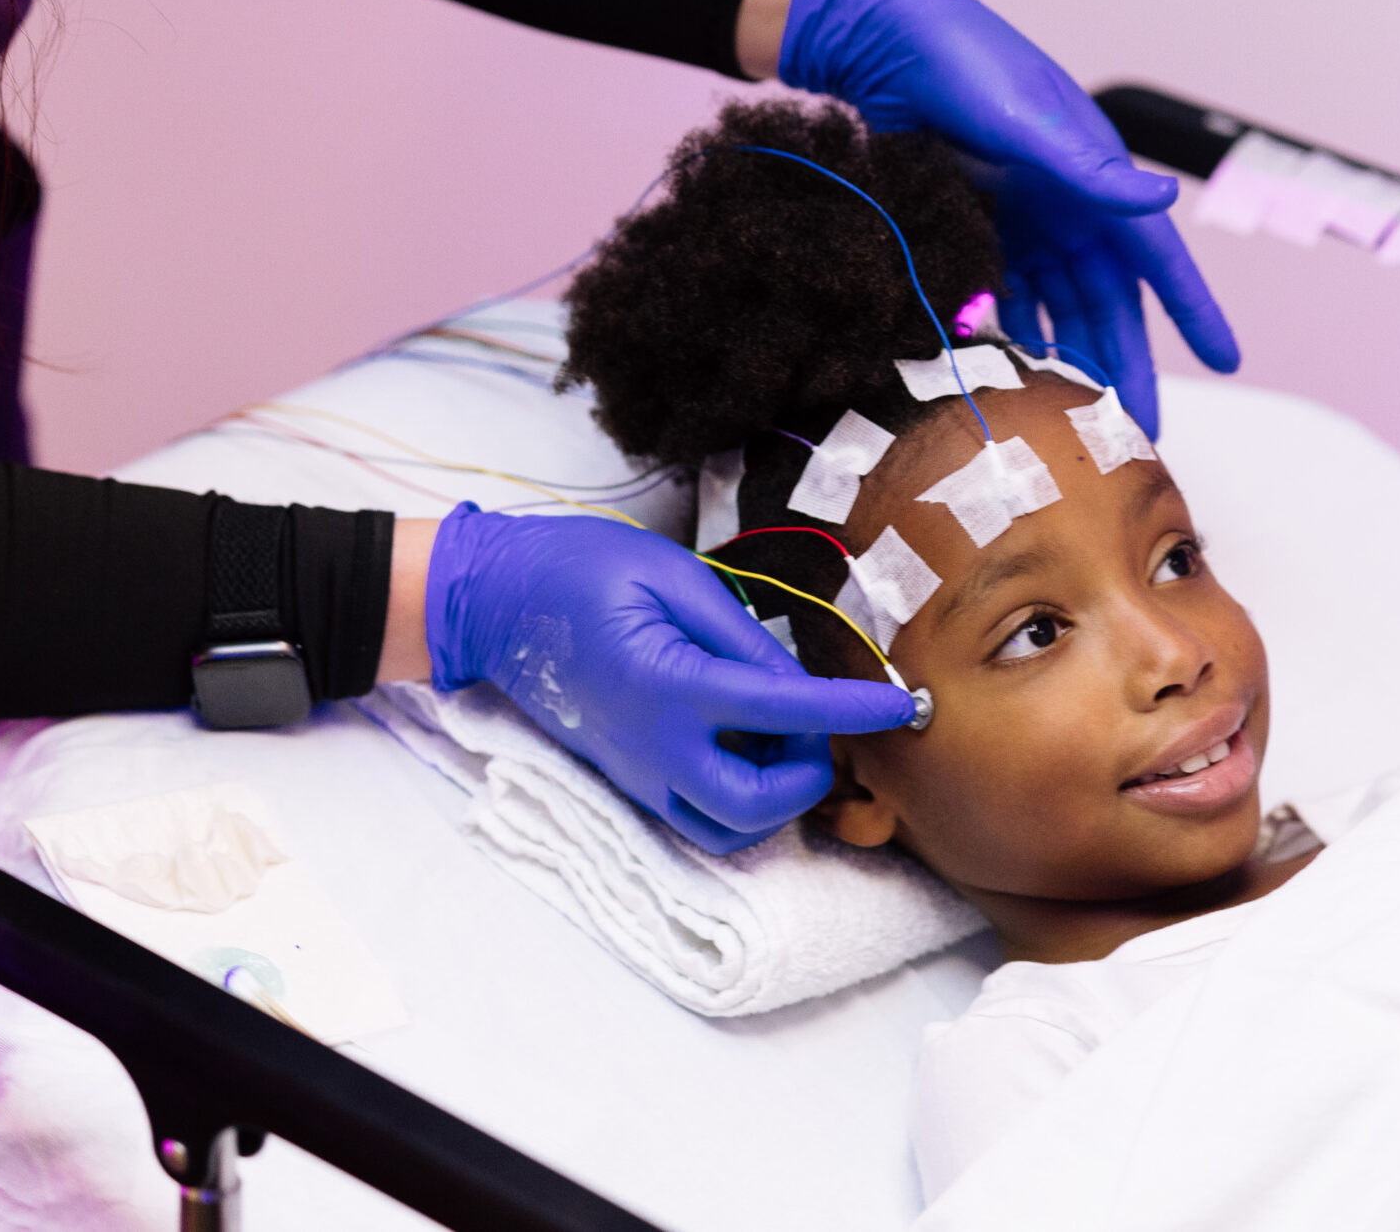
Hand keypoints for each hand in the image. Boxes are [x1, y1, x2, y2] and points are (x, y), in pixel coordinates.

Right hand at [423, 506, 917, 853]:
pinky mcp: (631, 779)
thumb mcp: (671, 577)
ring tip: (782, 736)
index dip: (852, 709)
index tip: (901, 702)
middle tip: (817, 724)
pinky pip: (699, 815)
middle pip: (756, 807)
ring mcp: (638, 773)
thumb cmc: (582, 571)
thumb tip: (798, 684)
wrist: (497, 604)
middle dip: (807, 776)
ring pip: (729, 829)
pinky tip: (748, 744)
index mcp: (668, 686)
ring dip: (774, 797)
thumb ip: (740, 636)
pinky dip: (740, 797)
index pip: (783, 712)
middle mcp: (654, 747)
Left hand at [774, 0, 1238, 433]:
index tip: (1227, 358)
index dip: (1193, 308)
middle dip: (1124, 364)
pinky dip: (1005, 334)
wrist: (874, 42)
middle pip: (1106, 302)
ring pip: (1055, 308)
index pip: (1157, 258)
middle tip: (1134, 430)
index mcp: (1094, 178)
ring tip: (1071, 421)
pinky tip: (1004, 376)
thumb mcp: (1025, 116)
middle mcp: (1064, 205)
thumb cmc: (960, 60)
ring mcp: (1016, 220)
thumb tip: (1161, 199)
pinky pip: (999, 296)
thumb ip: (1087, 168)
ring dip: (1066, 360)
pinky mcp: (969, 228)